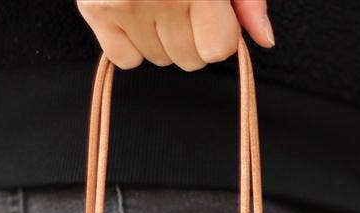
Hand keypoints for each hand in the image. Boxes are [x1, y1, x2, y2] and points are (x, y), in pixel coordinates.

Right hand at [76, 1, 273, 71]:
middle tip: (181, 0)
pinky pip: (125, 59)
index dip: (220, 32)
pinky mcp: (95, 8)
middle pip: (190, 59)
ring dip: (161, 38)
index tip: (212, 10)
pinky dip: (130, 43)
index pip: (217, 49)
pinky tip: (133, 11)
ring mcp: (124, 4)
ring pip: (159, 59)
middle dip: (192, 36)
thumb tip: (264, 39)